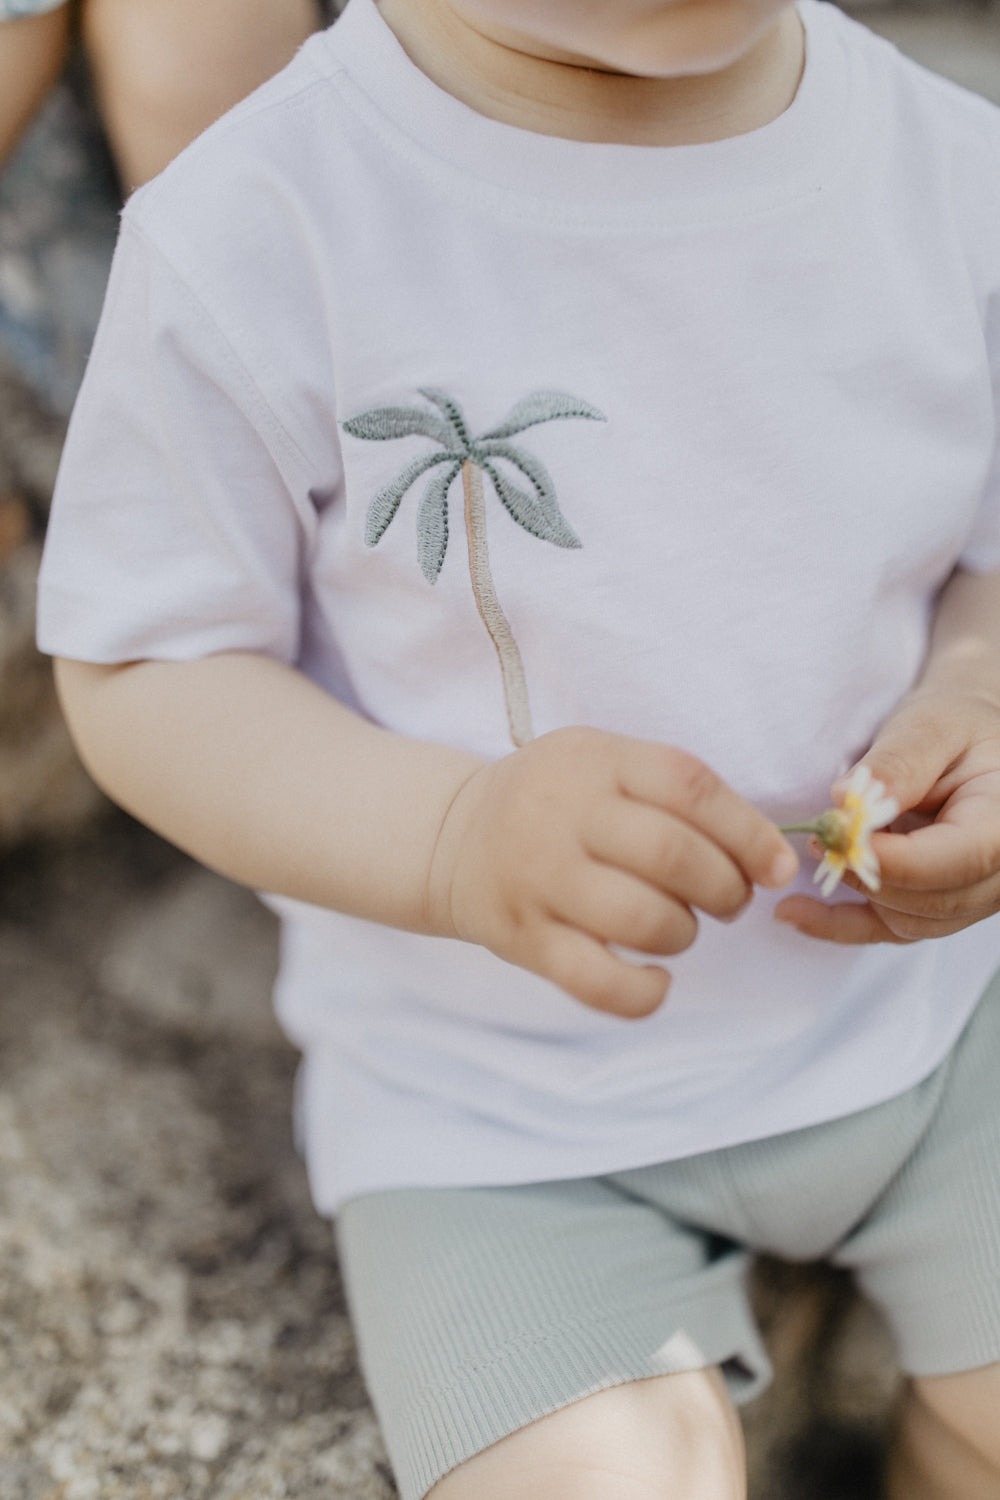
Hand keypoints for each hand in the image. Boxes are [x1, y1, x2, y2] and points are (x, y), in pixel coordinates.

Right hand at [428, 726, 797, 1017]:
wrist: (452, 837)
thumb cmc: (557, 802)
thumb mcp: (605, 763)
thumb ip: (678, 793)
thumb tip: (772, 859)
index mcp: (595, 760)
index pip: (689, 787)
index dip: (748, 832)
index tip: (776, 867)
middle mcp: (563, 815)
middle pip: (672, 856)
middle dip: (725, 890)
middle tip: (727, 901)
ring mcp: (539, 879)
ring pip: (642, 919)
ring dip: (685, 934)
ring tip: (678, 927)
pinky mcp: (524, 939)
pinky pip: (597, 982)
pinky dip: (644, 992)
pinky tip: (655, 980)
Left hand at [775, 688, 999, 943]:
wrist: (967, 739)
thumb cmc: (957, 724)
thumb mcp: (933, 724)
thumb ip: (899, 762)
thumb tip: (847, 802)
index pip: (954, 861)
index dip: (890, 857)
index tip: (838, 831)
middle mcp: (999, 875)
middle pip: (930, 901)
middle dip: (864, 873)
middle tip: (818, 836)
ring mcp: (972, 897)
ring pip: (907, 922)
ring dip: (852, 894)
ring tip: (815, 850)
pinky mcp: (938, 906)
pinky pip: (889, 930)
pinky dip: (840, 925)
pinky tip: (794, 911)